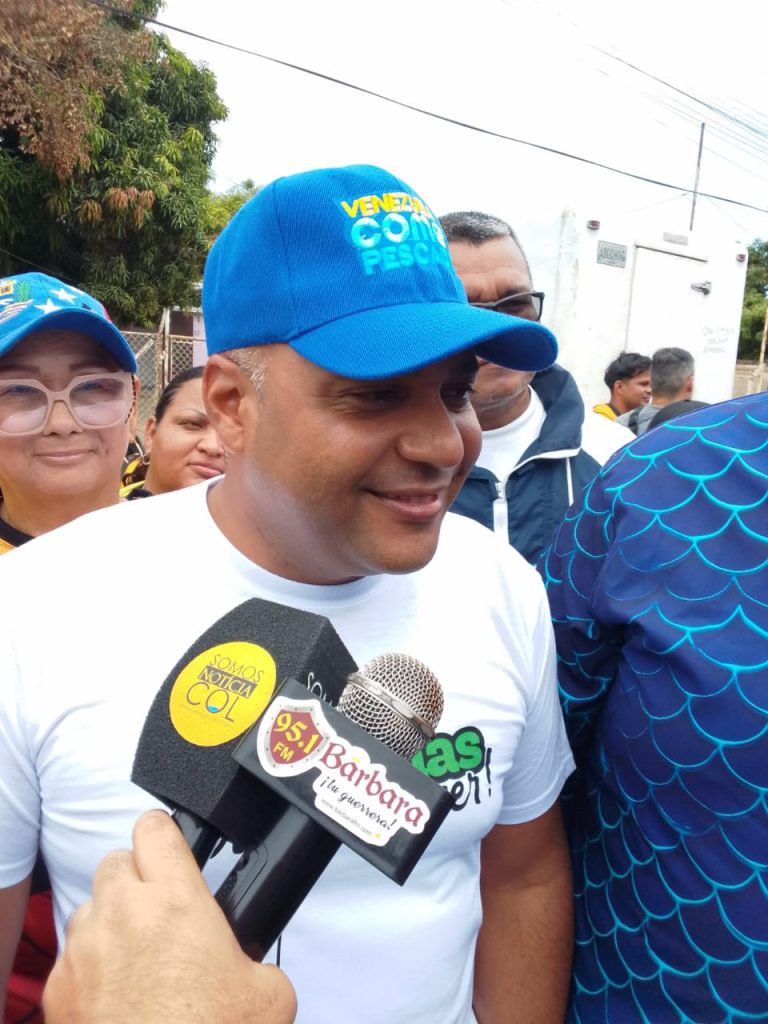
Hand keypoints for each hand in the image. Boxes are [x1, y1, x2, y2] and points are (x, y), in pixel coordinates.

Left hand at [43, 810, 295, 1023]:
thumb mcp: (270, 993)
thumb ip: (258, 956)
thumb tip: (250, 963)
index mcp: (176, 901)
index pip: (155, 827)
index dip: (167, 834)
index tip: (174, 848)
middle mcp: (123, 914)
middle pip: (117, 861)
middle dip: (137, 878)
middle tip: (160, 910)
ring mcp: (84, 950)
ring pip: (90, 906)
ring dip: (111, 919)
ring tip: (139, 954)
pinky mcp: (59, 988)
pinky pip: (71, 954)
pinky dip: (90, 963)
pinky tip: (117, 992)